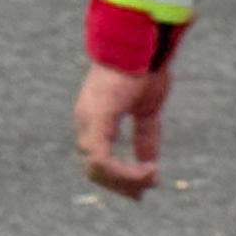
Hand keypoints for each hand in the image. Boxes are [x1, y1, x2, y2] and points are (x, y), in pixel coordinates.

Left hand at [73, 61, 168, 197]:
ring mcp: (87, 121)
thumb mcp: (148, 111)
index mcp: (94, 119)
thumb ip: (146, 139)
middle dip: (120, 185)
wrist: (143, 42)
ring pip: (96, 169)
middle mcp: (84, 122)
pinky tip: (146, 172)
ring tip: (149, 179)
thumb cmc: (145, 68)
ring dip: (125, 180)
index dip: (118, 178)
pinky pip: (102, 160)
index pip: (97, 160)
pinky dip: (124, 172)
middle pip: (93, 170)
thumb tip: (150, 165)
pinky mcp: (95, 119)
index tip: (144, 186)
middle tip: (144, 192)